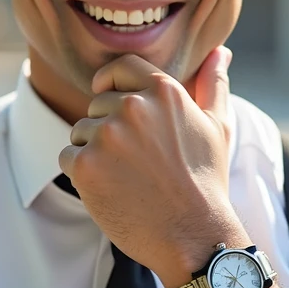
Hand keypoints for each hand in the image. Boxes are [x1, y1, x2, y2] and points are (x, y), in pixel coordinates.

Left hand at [58, 47, 247, 287]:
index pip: (120, 67)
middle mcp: (133, 106)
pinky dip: (82, 174)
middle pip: (98, 104)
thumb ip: (213, 83)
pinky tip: (112, 190)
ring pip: (81, 131)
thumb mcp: (216, 126)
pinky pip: (68, 156)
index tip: (111, 98)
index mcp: (163, 90)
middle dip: (109, 128)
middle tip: (138, 162)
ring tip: (128, 177)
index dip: (111, 82)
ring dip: (94, 152)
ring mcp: (107, 134)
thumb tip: (220, 51)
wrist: (194, 236)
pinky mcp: (85, 164)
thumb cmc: (206, 182)